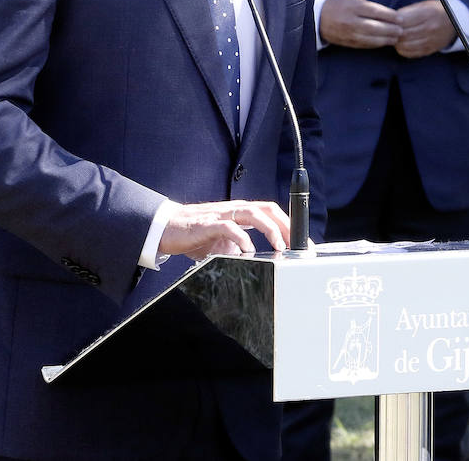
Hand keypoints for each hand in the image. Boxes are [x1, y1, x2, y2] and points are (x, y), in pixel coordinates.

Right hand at [158, 199, 289, 258]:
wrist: (167, 228)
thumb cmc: (196, 234)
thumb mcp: (223, 243)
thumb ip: (239, 247)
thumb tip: (254, 260)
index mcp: (240, 213)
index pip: (271, 212)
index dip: (289, 224)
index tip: (301, 242)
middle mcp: (234, 210)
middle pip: (268, 209)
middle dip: (286, 225)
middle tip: (297, 244)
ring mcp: (222, 215)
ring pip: (253, 213)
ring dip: (270, 229)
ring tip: (280, 246)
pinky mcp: (208, 224)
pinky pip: (229, 227)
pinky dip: (241, 237)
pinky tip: (248, 250)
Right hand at [318, 0, 402, 47]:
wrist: (318, 16)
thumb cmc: (339, 4)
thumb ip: (369, 7)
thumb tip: (389, 15)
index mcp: (352, 7)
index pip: (375, 12)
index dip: (390, 16)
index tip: (400, 18)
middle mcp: (350, 21)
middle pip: (375, 27)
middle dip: (390, 30)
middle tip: (401, 30)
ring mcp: (348, 33)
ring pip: (371, 39)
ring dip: (386, 39)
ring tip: (396, 38)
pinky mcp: (347, 42)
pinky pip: (364, 44)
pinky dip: (376, 44)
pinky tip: (384, 42)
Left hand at [393, 0, 456, 58]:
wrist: (455, 22)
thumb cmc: (436, 11)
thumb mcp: (424, 5)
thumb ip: (408, 11)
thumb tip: (392, 18)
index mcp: (427, 13)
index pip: (403, 21)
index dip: (393, 22)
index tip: (389, 22)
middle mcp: (430, 27)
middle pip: (404, 34)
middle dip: (393, 34)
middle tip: (389, 32)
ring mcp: (431, 40)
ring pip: (406, 45)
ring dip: (397, 43)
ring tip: (395, 38)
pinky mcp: (431, 49)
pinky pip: (412, 53)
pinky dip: (403, 50)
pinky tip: (401, 45)